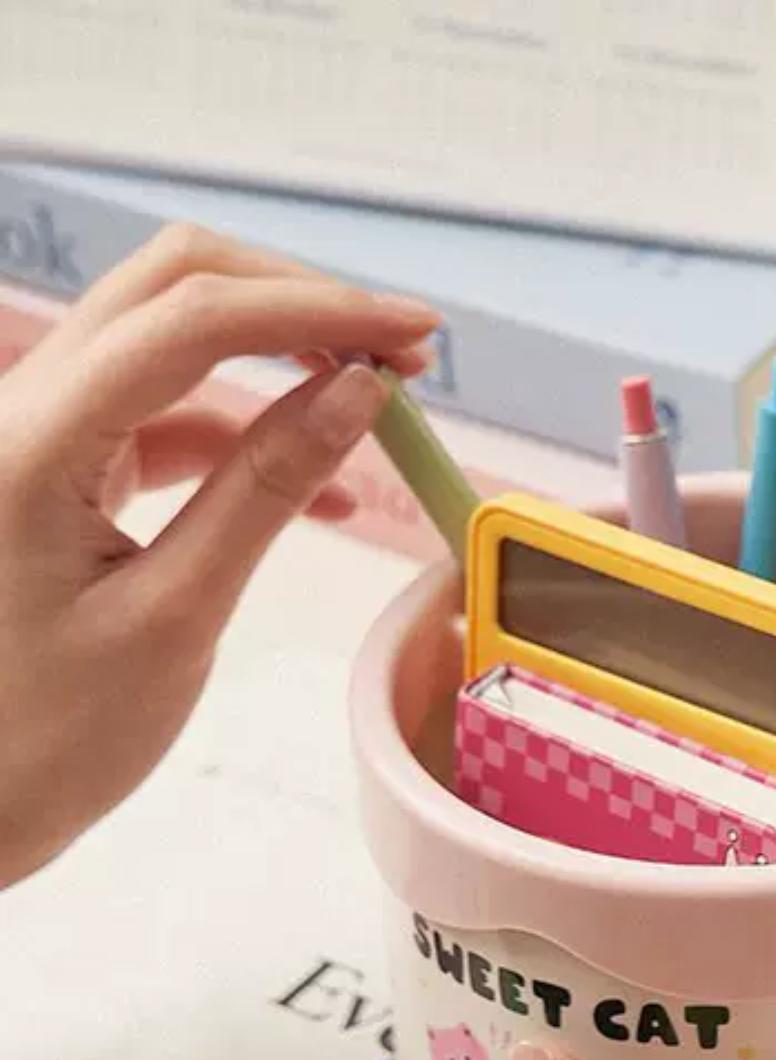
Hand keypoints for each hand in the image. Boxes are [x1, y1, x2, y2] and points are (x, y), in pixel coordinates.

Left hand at [0, 224, 440, 886]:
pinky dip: (245, 431)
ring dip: (276, 356)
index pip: (194, 320)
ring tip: (373, 403)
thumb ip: (265, 492)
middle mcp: (19, 409)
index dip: (320, 310)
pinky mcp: (55, 469)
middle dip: (295, 302)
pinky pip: (161, 416)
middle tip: (399, 350)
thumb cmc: (45, 737)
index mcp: (31, 440)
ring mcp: (35, 434)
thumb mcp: (176, 617)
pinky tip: (317, 482)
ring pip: (168, 339)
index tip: (416, 333)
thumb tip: (356, 395)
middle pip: (171, 286)